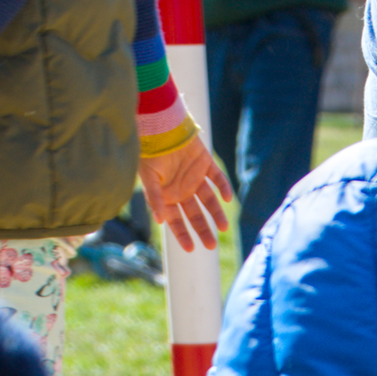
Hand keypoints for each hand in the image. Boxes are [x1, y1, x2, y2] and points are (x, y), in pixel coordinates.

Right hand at [140, 127, 231, 250]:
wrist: (159, 126)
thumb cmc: (149, 153)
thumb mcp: (149, 178)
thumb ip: (155, 199)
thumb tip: (159, 220)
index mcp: (169, 197)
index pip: (177, 221)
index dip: (183, 234)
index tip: (191, 249)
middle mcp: (183, 190)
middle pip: (195, 215)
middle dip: (203, 229)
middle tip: (211, 245)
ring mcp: (195, 178)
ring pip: (209, 200)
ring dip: (216, 213)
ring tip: (223, 227)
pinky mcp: (206, 164)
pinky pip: (218, 178)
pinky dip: (223, 187)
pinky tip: (227, 199)